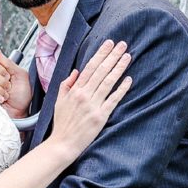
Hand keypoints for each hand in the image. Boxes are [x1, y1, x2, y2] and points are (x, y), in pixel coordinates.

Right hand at [0, 49, 30, 117]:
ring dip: (1, 89)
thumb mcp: (20, 75)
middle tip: (9, 86)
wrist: (21, 111)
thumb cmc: (22, 95)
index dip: (0, 68)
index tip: (9, 75)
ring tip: (7, 94)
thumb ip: (8, 63)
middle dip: (1, 80)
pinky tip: (3, 99)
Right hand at [50, 40, 131, 156]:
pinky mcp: (101, 116)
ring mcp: (93, 105)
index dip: (100, 54)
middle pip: (101, 71)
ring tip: (127, 57)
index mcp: (75, 90)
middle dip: (112, 56)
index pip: (90, 67)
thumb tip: (76, 71)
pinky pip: (113, 100)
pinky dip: (121, 89)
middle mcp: (84, 95)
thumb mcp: (59, 100)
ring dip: (119, 68)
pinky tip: (128, 79)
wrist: (64, 143)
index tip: (109, 44)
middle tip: (122, 45)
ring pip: (108, 82)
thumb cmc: (62, 123)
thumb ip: (66, 84)